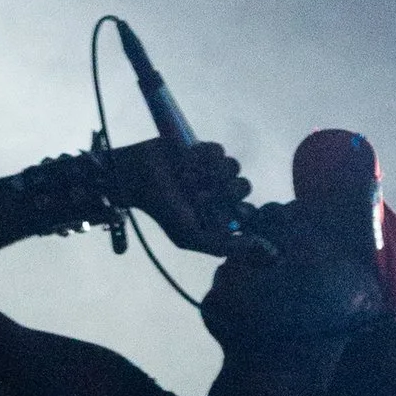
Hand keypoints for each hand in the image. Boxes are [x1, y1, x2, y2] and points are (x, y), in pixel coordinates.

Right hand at [104, 136, 250, 252]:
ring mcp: (213, 170)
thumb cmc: (164, 211)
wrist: (138, 178)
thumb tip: (257, 245)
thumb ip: (222, 245)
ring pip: (233, 166)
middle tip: (202, 193)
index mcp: (219, 214)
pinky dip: (203, 155)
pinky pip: (219, 150)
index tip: (230, 209)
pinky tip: (186, 161)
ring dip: (212, 172)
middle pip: (244, 186)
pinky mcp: (204, 150)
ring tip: (189, 177)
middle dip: (226, 189)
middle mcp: (219, 192)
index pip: (248, 210)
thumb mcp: (191, 236)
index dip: (242, 208)